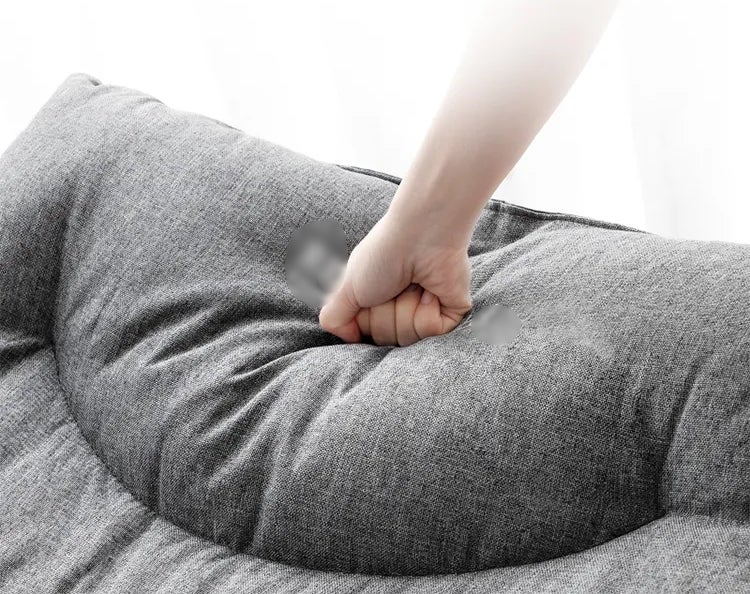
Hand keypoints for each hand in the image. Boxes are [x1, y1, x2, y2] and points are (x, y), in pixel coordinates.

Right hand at [319, 211, 470, 345]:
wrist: (421, 236)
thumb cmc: (383, 255)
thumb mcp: (346, 288)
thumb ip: (335, 318)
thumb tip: (349, 338)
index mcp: (377, 303)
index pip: (366, 336)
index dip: (365, 320)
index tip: (368, 295)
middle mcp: (401, 309)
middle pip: (386, 340)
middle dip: (385, 314)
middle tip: (392, 286)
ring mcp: (426, 312)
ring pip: (409, 340)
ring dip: (405, 309)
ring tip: (412, 284)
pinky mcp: (450, 313)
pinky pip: (433, 333)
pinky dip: (426, 312)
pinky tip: (429, 289)